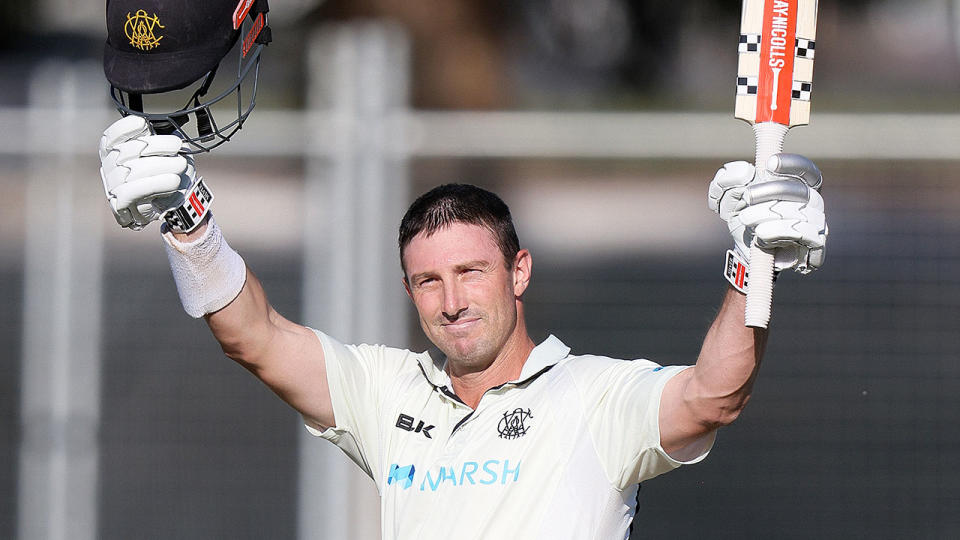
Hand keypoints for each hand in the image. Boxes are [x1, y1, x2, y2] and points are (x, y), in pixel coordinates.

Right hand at [99, 116, 195, 229]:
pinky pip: (133, 192)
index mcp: (115, 152)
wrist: (174, 208)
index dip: (124, 128)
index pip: (111, 136)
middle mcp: (110, 168)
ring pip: (132, 172)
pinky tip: (173, 181)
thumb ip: (162, 140)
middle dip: (156, 146)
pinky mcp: (120, 206)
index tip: (144, 123)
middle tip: (177, 146)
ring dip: (161, 166)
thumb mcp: (168, 154)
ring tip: (180, 164)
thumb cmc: (168, 176)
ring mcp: (113, 187)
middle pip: (127, 152)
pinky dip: (155, 184)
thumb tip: (167, 127)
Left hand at [709, 154, 826, 272]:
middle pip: (802, 190)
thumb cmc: (745, 222)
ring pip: (801, 212)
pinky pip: (806, 235)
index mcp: (797, 187)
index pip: (806, 171)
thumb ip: (728, 182)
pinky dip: (780, 231)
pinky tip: (761, 234)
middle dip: (772, 190)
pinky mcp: (815, 247)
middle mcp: (812, 205)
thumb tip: (742, 171)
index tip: (770, 163)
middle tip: (747, 196)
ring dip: (768, 213)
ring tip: (746, 218)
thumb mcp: (729, 200)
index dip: (792, 164)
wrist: (746, 256)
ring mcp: (816, 226)